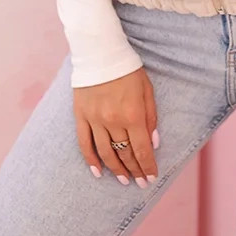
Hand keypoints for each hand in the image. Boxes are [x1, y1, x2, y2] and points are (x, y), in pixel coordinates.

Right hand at [73, 66, 158, 185]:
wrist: (100, 52)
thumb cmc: (128, 70)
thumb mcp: (147, 90)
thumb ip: (151, 118)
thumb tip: (154, 143)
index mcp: (133, 114)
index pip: (142, 149)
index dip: (147, 166)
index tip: (150, 178)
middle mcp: (113, 121)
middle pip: (125, 153)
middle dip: (134, 170)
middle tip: (139, 183)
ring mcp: (95, 120)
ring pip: (106, 153)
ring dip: (116, 169)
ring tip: (123, 180)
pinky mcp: (81, 116)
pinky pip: (85, 144)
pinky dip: (91, 161)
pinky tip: (98, 172)